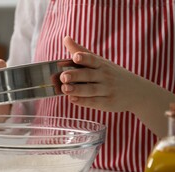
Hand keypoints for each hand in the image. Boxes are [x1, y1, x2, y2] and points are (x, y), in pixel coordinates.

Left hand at [60, 36, 174, 136]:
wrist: (138, 92)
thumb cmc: (112, 75)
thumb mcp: (100, 62)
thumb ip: (81, 52)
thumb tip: (65, 38)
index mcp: (102, 64)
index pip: (92, 59)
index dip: (84, 58)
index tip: (76, 57)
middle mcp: (105, 76)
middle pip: (88, 75)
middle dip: (75, 75)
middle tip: (63, 76)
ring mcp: (107, 90)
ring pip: (90, 90)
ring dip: (77, 89)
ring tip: (65, 88)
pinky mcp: (108, 103)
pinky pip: (94, 102)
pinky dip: (83, 101)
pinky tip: (72, 99)